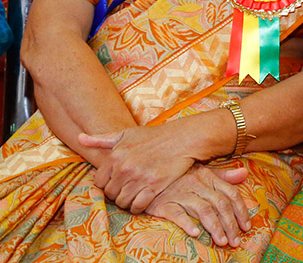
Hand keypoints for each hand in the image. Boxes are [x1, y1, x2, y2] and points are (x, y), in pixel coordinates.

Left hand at [81, 125, 198, 213]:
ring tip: (134, 195)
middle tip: (127, 190)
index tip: (117, 183)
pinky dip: (138, 207)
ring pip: (122, 202)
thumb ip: (101, 139)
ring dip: (127, 202)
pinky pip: (138, 206)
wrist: (183, 139)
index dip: (107, 184)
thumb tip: (79, 138)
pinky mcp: (154, 186)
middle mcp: (125, 168)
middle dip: (117, 194)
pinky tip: (143, 201)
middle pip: (110, 194)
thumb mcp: (126, 134)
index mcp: (115, 156)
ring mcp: (139, 178)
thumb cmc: (154, 136)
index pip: (99, 182)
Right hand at [145, 164, 253, 246]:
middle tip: (235, 241)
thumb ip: (223, 176)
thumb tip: (244, 174)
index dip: (241, 211)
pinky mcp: (164, 204)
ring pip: (203, 210)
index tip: (246, 227)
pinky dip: (188, 224)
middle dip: (231, 224)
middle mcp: (197, 184)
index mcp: (208, 177)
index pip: (230, 194)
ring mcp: (180, 194)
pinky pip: (177, 214)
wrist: (148, 179)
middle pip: (220, 204)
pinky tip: (196, 234)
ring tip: (222, 242)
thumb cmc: (178, 178)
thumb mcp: (201, 173)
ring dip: (215, 227)